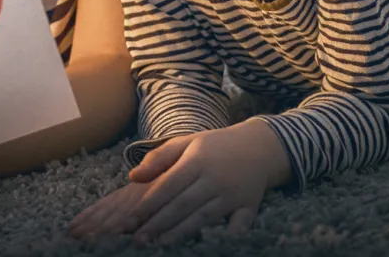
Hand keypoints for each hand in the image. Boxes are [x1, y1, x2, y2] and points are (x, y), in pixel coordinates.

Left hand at [71, 120, 291, 244]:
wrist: (259, 146)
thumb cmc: (216, 146)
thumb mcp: (187, 142)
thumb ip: (159, 157)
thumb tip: (132, 176)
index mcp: (197, 160)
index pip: (167, 185)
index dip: (148, 204)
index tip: (129, 220)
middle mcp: (213, 177)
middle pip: (182, 204)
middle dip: (158, 224)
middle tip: (137, 241)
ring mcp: (232, 193)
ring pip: (203, 217)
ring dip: (180, 233)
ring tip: (159, 246)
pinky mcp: (249, 206)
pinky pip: (237, 226)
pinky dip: (226, 236)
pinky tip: (210, 246)